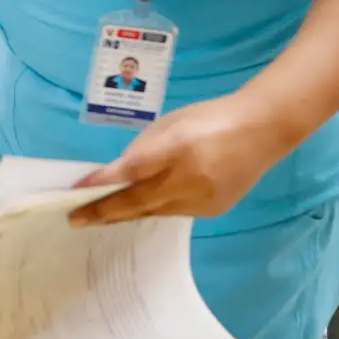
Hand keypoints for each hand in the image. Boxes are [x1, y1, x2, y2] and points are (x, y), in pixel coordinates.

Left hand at [69, 94, 289, 226]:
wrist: (262, 130)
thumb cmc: (209, 119)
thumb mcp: (171, 123)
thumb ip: (144, 149)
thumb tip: (118, 174)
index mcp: (180, 147)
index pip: (135, 169)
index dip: (106, 181)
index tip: (78, 189)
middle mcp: (191, 178)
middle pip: (140, 200)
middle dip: (104, 211)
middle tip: (75, 219)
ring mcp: (203, 199)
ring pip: (154, 211)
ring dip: (124, 214)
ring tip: (96, 218)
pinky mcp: (212, 210)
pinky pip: (172, 212)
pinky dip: (152, 210)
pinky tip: (134, 211)